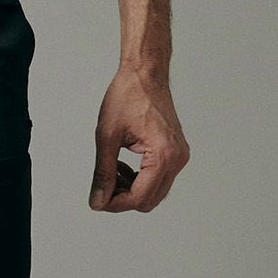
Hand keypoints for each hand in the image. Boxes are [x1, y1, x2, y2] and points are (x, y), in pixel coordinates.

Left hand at [89, 66, 189, 211]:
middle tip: (102, 184)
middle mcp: (177, 159)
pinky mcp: (177, 152)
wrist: (145, 73)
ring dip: (132, 188)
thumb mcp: (107, 136)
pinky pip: (160, 178)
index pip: (140, 197)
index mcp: (163, 155)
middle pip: (149, 200)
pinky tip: (123, 163)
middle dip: (123, 197)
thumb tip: (98, 201)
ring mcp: (179, 156)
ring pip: (155, 192)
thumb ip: (103, 172)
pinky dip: (140, 178)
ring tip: (112, 168)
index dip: (116, 204)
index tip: (98, 200)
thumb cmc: (127, 96)